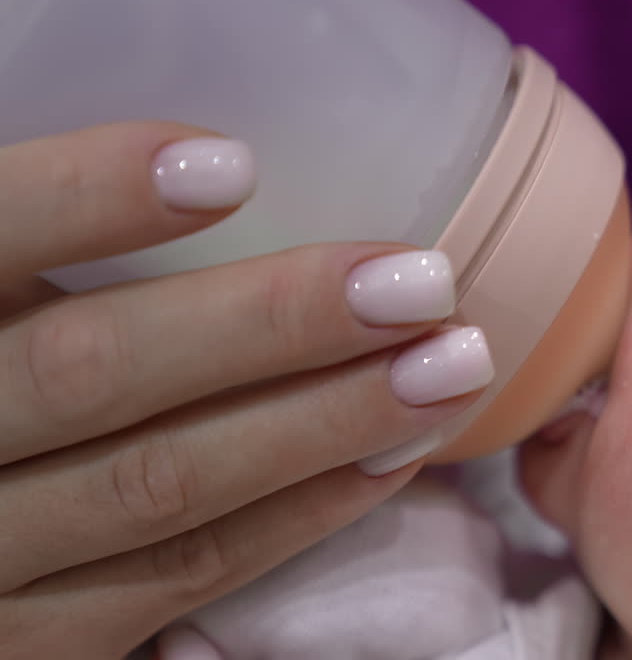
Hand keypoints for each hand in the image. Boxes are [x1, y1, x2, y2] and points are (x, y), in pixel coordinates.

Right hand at [0, 123, 493, 656]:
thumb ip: (43, 247)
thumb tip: (223, 163)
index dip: (90, 198)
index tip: (234, 166)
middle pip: (92, 371)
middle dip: (272, 322)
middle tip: (419, 282)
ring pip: (160, 483)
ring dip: (324, 420)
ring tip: (448, 364)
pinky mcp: (39, 646)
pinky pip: (184, 574)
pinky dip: (301, 510)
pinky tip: (394, 454)